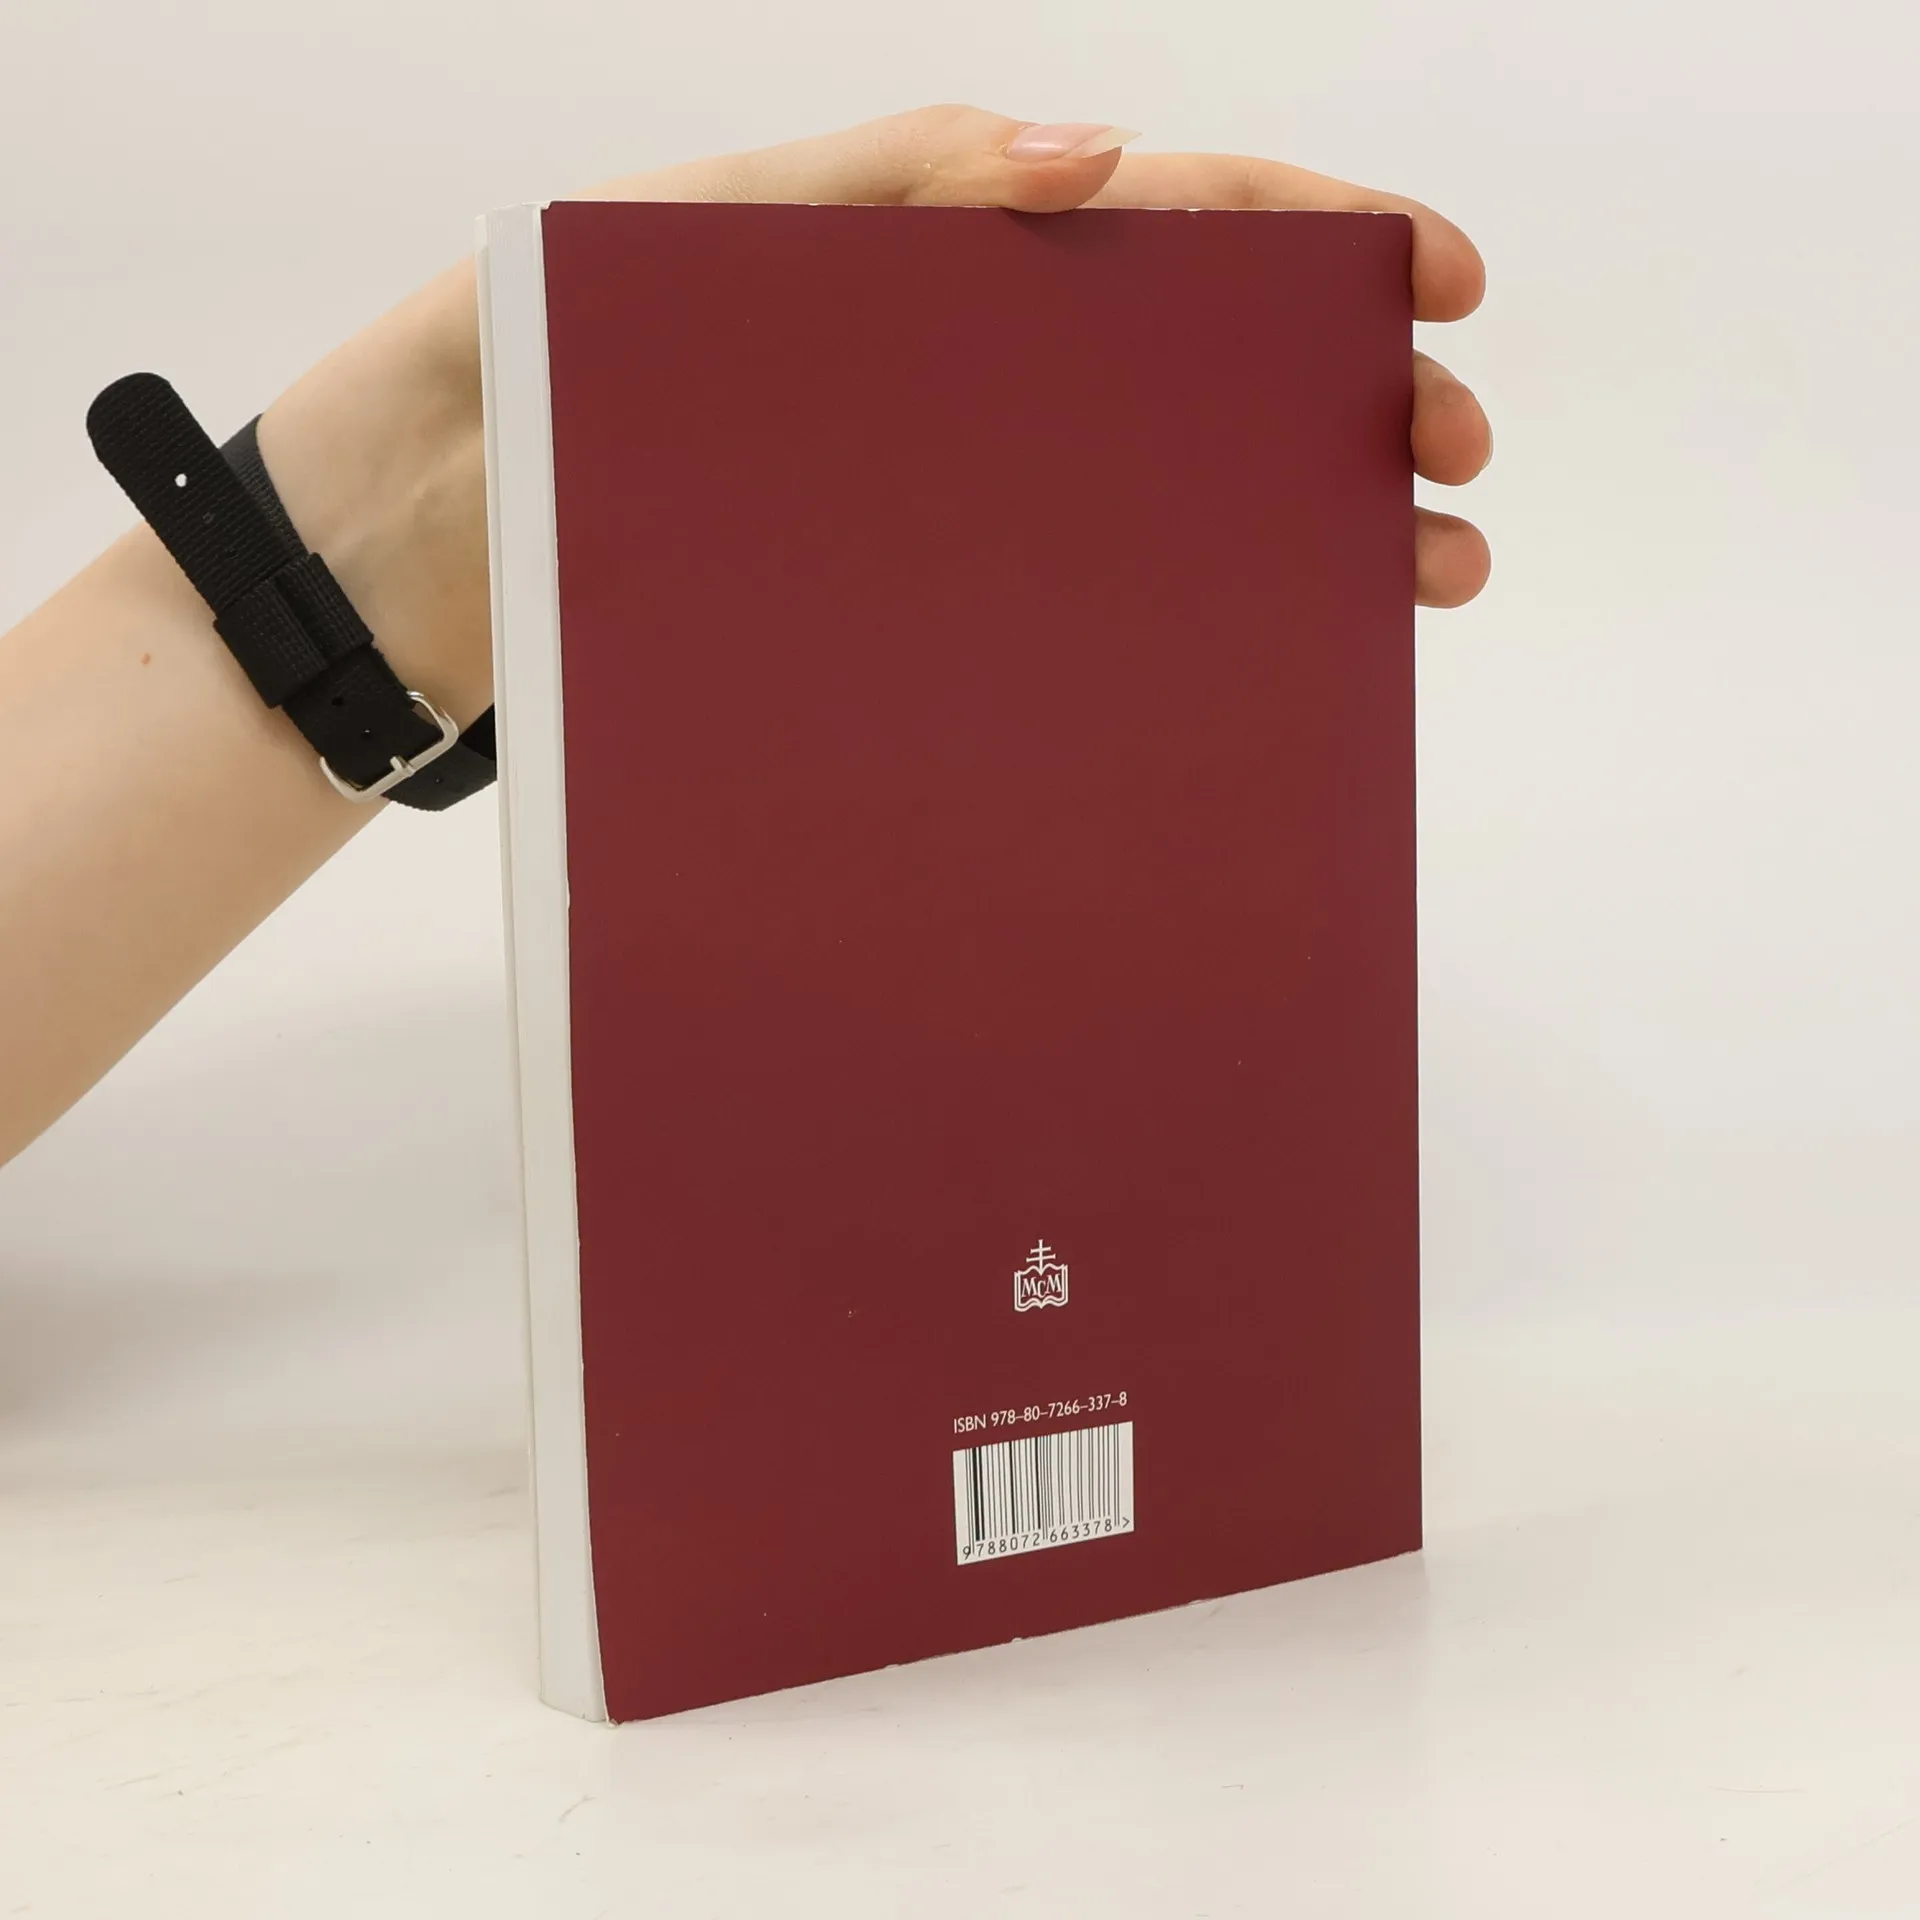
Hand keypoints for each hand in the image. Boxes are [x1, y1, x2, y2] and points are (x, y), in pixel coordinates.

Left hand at [591, 103, 1492, 609]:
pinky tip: (1246, 658)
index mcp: (935, 255)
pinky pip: (1064, 601)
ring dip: (1293, 526)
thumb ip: (880, 185)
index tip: (1438, 279)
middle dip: (1348, 397)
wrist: (414, 545)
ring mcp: (945, 495)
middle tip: (1449, 461)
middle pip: (1196, 365)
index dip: (1319, 233)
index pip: (1167, 214)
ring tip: (1407, 575)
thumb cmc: (529, 362)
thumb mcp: (688, 235)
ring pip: (1154, 493)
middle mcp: (964, 377)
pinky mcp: (905, 606)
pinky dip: (1169, 622)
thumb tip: (1090, 155)